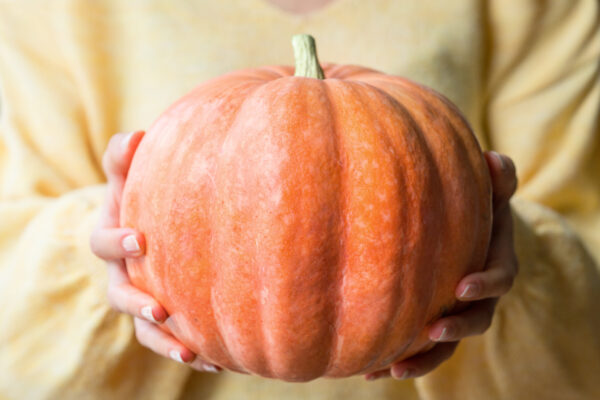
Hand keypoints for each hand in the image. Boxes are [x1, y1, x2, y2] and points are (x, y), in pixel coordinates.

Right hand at [90, 130, 220, 373]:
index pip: (102, 243)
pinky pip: (170, 340)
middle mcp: (120, 275)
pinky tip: (218, 360)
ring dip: (165, 341)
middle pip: (119, 296)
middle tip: (160, 309)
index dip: (117, 242)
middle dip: (137, 304)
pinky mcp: (162, 319)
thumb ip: (124, 158)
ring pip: (144, 329)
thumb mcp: (128, 176)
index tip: (141, 240)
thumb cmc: (141, 196)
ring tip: (192, 352)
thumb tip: (135, 136)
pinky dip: (190, 351)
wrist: (152, 226)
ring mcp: (140, 299)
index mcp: (111, 239)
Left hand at [365, 151, 518, 380]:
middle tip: (433, 331)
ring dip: (424, 358)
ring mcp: (455, 311)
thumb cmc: (473, 204)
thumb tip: (492, 159)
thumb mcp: (488, 188)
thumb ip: (496, 177)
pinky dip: (398, 361)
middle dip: (457, 328)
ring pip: (447, 345)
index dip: (485, 284)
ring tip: (393, 369)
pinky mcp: (431, 322)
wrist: (462, 227)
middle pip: (477, 320)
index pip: (501, 277)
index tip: (462, 286)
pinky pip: (420, 349)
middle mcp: (479, 294)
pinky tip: (368, 370)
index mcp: (495, 262)